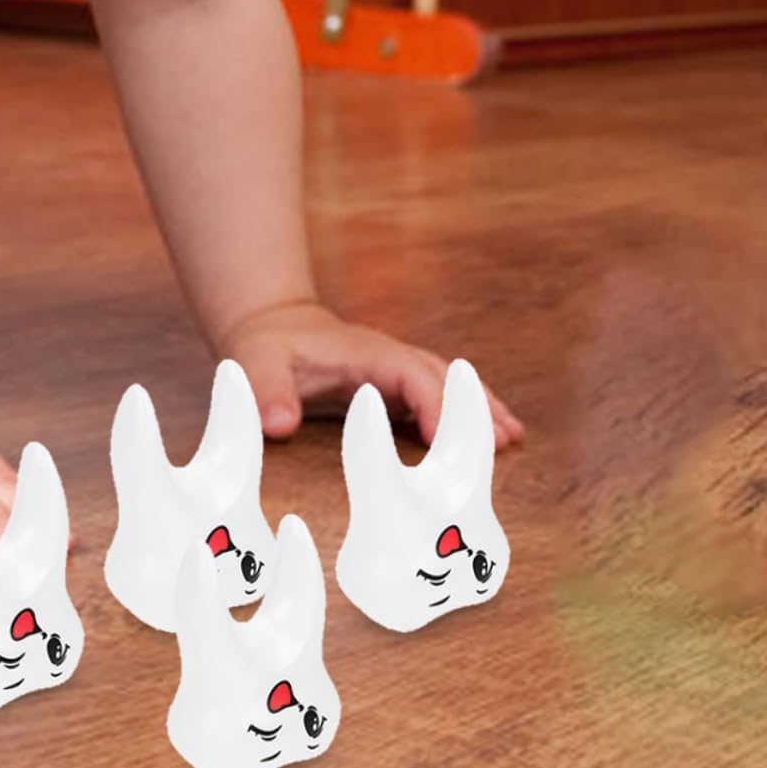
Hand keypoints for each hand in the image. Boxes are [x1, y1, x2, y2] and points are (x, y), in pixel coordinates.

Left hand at [217, 301, 523, 448]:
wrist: (270, 326)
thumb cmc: (265, 347)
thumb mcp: (254, 365)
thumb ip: (266, 391)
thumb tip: (279, 426)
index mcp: (366, 353)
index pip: (412, 375)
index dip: (434, 403)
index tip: (447, 439)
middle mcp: (389, 357)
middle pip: (444, 377)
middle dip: (474, 406)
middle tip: (505, 441)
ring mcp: (394, 369)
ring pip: (447, 383)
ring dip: (478, 408)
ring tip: (511, 438)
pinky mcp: (392, 383)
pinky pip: (436, 395)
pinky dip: (461, 413)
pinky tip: (483, 437)